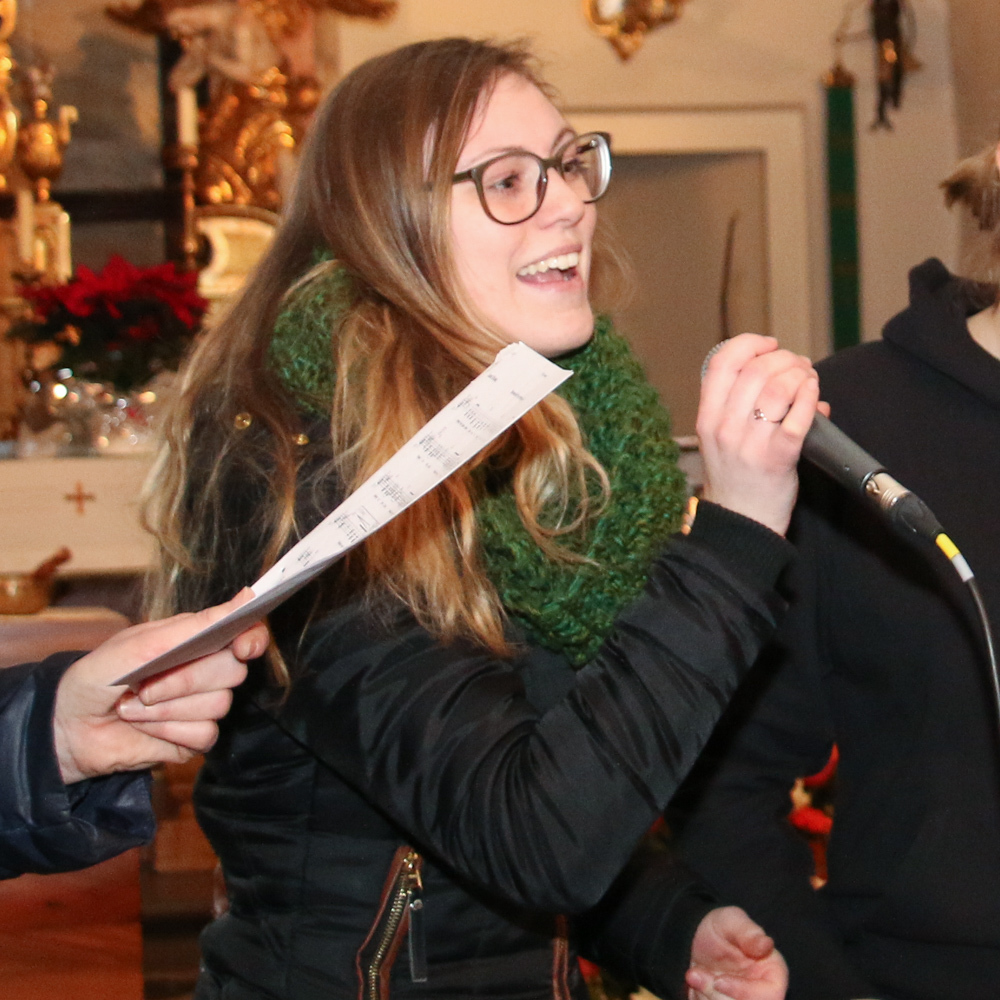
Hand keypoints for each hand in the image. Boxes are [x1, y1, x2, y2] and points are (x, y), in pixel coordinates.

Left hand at [52, 591, 268, 783]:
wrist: (65, 729)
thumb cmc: (95, 678)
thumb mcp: (135, 645)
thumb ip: (190, 627)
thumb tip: (245, 597)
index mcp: (196, 641)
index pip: (246, 634)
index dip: (252, 639)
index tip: (242, 647)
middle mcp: (206, 671)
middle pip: (233, 671)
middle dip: (185, 680)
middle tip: (145, 686)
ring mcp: (202, 707)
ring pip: (218, 705)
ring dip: (168, 709)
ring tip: (136, 707)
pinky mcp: (194, 739)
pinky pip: (205, 734)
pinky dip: (169, 732)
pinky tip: (145, 728)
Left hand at [686, 906, 787, 999]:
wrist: (697, 939)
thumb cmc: (722, 927)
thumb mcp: (731, 921)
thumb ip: (748, 933)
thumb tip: (767, 944)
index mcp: (772, 974)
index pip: (770, 995)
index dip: (744, 992)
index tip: (718, 981)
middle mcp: (762, 993)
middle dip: (718, 995)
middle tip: (695, 974)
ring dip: (707, 996)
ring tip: (694, 974)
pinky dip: (701, 999)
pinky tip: (695, 982)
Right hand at [697, 334, 827, 535]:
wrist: (741, 522)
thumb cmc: (735, 478)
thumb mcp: (719, 438)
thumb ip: (740, 405)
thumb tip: (784, 376)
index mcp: (706, 418)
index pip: (721, 363)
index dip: (749, 344)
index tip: (768, 345)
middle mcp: (724, 427)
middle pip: (755, 370)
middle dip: (784, 358)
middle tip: (798, 364)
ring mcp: (750, 443)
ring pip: (778, 388)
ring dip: (800, 375)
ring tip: (808, 379)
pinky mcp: (778, 457)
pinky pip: (798, 417)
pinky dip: (810, 397)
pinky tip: (815, 393)